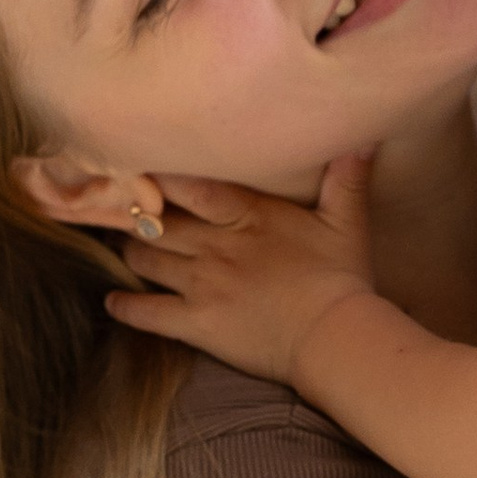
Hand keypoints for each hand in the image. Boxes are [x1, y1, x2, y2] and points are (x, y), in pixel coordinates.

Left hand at [106, 158, 376, 389]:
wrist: (335, 338)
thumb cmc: (343, 280)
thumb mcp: (348, 223)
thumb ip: (346, 179)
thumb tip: (363, 139)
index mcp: (247, 215)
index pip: (191, 185)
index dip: (160, 176)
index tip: (140, 166)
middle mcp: (215, 244)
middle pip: (158, 220)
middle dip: (137, 213)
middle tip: (121, 208)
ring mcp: (202, 284)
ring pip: (146, 258)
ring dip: (132, 251)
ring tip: (125, 247)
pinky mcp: (196, 323)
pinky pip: (147, 312)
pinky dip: (126, 306)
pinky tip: (113, 301)